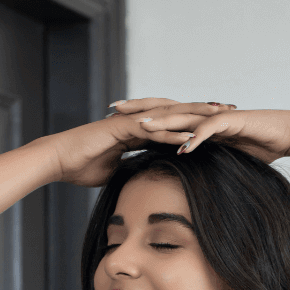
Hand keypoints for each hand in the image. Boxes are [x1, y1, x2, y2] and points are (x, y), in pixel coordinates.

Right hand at [49, 100, 239, 185]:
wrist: (58, 160)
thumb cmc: (79, 167)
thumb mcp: (113, 171)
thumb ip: (128, 169)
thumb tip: (139, 180)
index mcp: (138, 129)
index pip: (173, 122)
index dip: (196, 122)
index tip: (219, 123)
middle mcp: (137, 120)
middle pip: (177, 113)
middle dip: (204, 111)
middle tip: (231, 109)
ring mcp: (130, 121)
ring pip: (169, 116)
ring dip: (195, 117)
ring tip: (220, 117)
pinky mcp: (121, 128)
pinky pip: (152, 129)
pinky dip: (172, 132)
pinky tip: (192, 136)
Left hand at [106, 99, 289, 163]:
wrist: (283, 134)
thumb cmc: (254, 146)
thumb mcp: (220, 157)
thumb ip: (200, 159)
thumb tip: (181, 170)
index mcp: (194, 122)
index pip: (161, 116)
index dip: (137, 116)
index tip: (113, 120)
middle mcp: (201, 115)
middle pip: (164, 109)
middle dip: (138, 109)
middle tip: (113, 110)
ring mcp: (214, 117)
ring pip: (182, 116)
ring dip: (161, 121)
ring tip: (139, 126)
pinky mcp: (231, 122)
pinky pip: (209, 130)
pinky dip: (195, 138)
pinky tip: (181, 147)